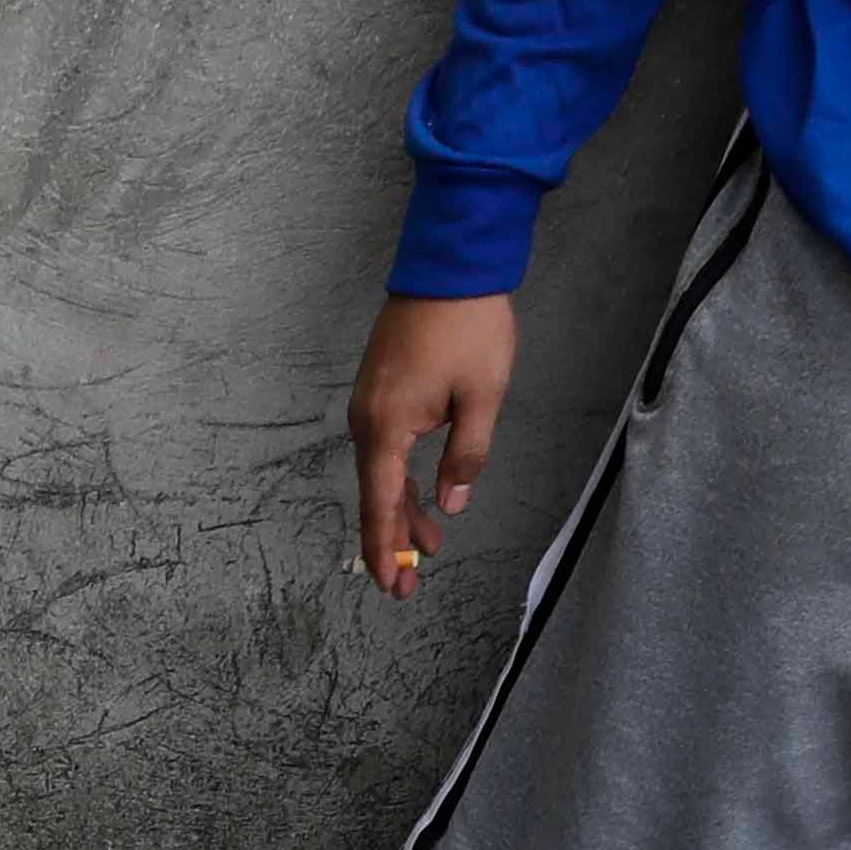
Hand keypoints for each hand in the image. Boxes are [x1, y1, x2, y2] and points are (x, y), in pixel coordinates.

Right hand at [346, 293, 515, 594]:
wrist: (449, 264)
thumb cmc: (469, 326)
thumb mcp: (483, 397)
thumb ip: (467, 457)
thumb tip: (451, 504)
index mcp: (388, 427)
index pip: (381, 504)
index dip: (385, 549)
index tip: (390, 585)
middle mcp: (367, 420)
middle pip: (375, 495)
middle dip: (393, 540)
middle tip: (408, 584)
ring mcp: (368, 404)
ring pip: (380, 474)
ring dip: (400, 510)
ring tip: (427, 545)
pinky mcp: (379, 390)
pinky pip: (383, 449)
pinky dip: (397, 479)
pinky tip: (419, 495)